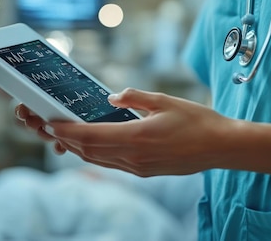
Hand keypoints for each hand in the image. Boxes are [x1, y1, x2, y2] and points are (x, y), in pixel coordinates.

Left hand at [46, 88, 237, 176]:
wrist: (221, 147)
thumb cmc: (197, 121)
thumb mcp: (165, 101)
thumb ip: (134, 98)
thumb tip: (111, 97)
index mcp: (137, 137)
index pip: (91, 137)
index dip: (67, 132)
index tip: (50, 124)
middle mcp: (134, 157)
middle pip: (89, 151)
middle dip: (66, 140)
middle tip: (49, 127)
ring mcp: (139, 168)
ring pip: (99, 160)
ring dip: (79, 149)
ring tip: (64, 137)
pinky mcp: (144, 172)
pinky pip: (112, 164)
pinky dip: (96, 155)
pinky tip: (90, 146)